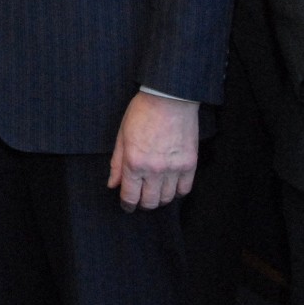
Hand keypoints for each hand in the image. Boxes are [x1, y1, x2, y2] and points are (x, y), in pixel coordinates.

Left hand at [107, 92, 199, 212]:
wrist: (169, 98)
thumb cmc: (142, 113)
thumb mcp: (122, 135)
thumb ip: (117, 163)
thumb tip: (113, 185)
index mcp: (134, 162)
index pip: (130, 196)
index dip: (127, 205)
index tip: (127, 206)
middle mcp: (154, 169)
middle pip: (150, 202)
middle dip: (143, 204)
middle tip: (141, 199)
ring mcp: (174, 168)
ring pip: (167, 198)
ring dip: (159, 198)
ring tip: (155, 191)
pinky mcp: (190, 164)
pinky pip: (184, 189)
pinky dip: (177, 192)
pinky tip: (171, 186)